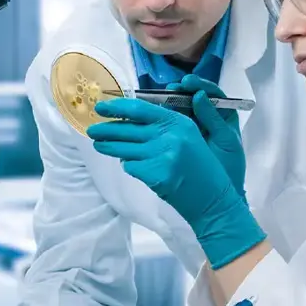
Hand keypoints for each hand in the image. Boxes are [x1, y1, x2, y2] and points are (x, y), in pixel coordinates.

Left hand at [86, 98, 265, 268]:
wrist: (213, 199)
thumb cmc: (200, 167)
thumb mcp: (189, 137)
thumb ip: (164, 126)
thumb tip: (129, 119)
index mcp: (179, 122)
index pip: (140, 109)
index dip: (117, 107)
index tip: (101, 106)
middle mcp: (171, 136)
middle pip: (128, 129)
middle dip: (106, 129)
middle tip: (92, 129)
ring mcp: (163, 156)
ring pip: (125, 149)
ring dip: (109, 147)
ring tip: (99, 145)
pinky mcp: (156, 175)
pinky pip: (132, 167)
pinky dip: (130, 166)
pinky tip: (136, 167)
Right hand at [166, 74, 246, 201]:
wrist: (220, 194)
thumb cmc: (229, 167)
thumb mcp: (225, 142)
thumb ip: (213, 119)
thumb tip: (199, 95)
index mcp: (223, 116)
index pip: (211, 94)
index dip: (198, 85)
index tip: (186, 83)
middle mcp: (207, 119)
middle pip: (192, 98)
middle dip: (180, 92)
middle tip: (169, 90)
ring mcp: (192, 129)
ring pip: (180, 110)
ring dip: (169, 104)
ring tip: (158, 101)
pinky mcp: (179, 140)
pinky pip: (171, 125)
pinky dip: (162, 120)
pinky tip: (153, 116)